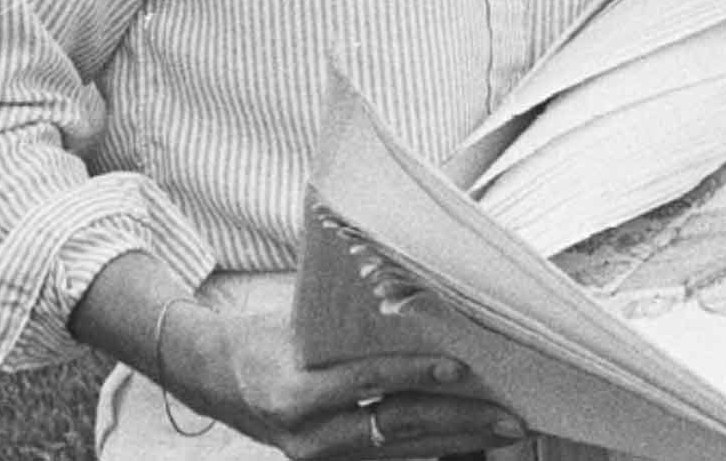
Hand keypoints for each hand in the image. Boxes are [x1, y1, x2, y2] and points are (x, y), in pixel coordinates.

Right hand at [162, 298, 521, 459]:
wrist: (215, 379)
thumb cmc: (266, 338)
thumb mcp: (300, 321)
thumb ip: (350, 317)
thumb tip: (418, 283)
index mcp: (295, 392)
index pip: (366, 381)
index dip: (414, 375)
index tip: (460, 368)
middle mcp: (308, 435)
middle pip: (397, 427)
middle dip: (459, 422)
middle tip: (510, 415)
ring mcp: (319, 457)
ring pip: (402, 452)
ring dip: (458, 441)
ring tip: (505, 430)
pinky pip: (391, 460)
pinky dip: (435, 451)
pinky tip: (472, 441)